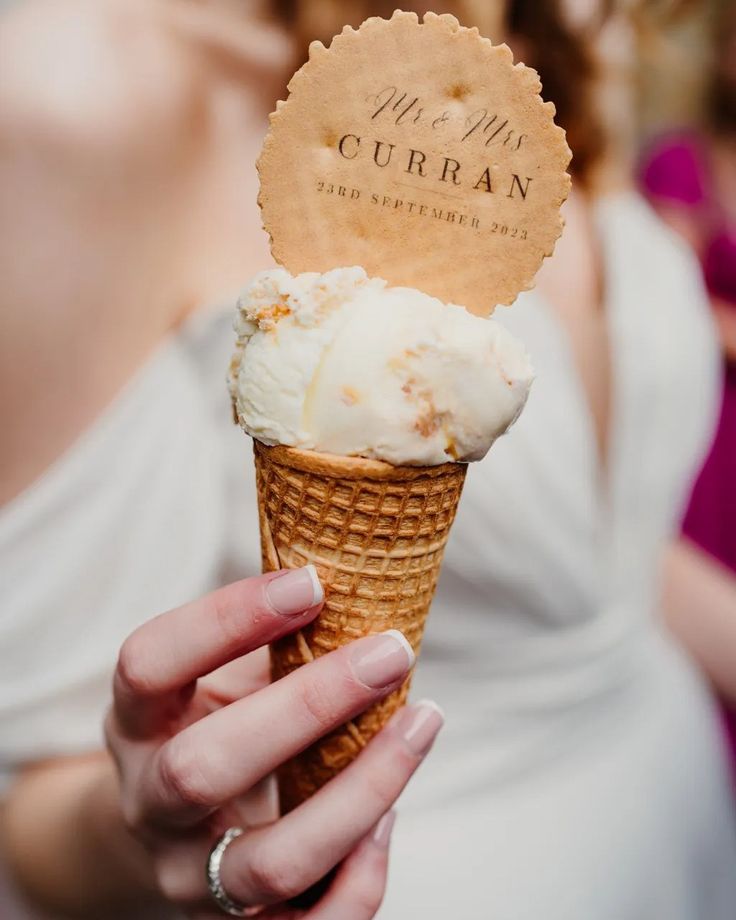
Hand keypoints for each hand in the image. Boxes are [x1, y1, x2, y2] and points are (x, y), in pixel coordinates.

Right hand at [105, 567, 442, 917]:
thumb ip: (270, 641)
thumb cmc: (213, 720)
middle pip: (203, 768)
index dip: (224, 620)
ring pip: (271, 860)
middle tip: (390, 653)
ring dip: (361, 791)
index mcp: (138, 720)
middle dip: (307, 706)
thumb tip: (364, 582)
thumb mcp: (219, 674)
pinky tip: (390, 820)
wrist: (173, 826)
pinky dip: (361, 877)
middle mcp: (151, 802)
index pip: (150, 664)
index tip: (310, 583)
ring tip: (422, 722)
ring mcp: (193, 875)